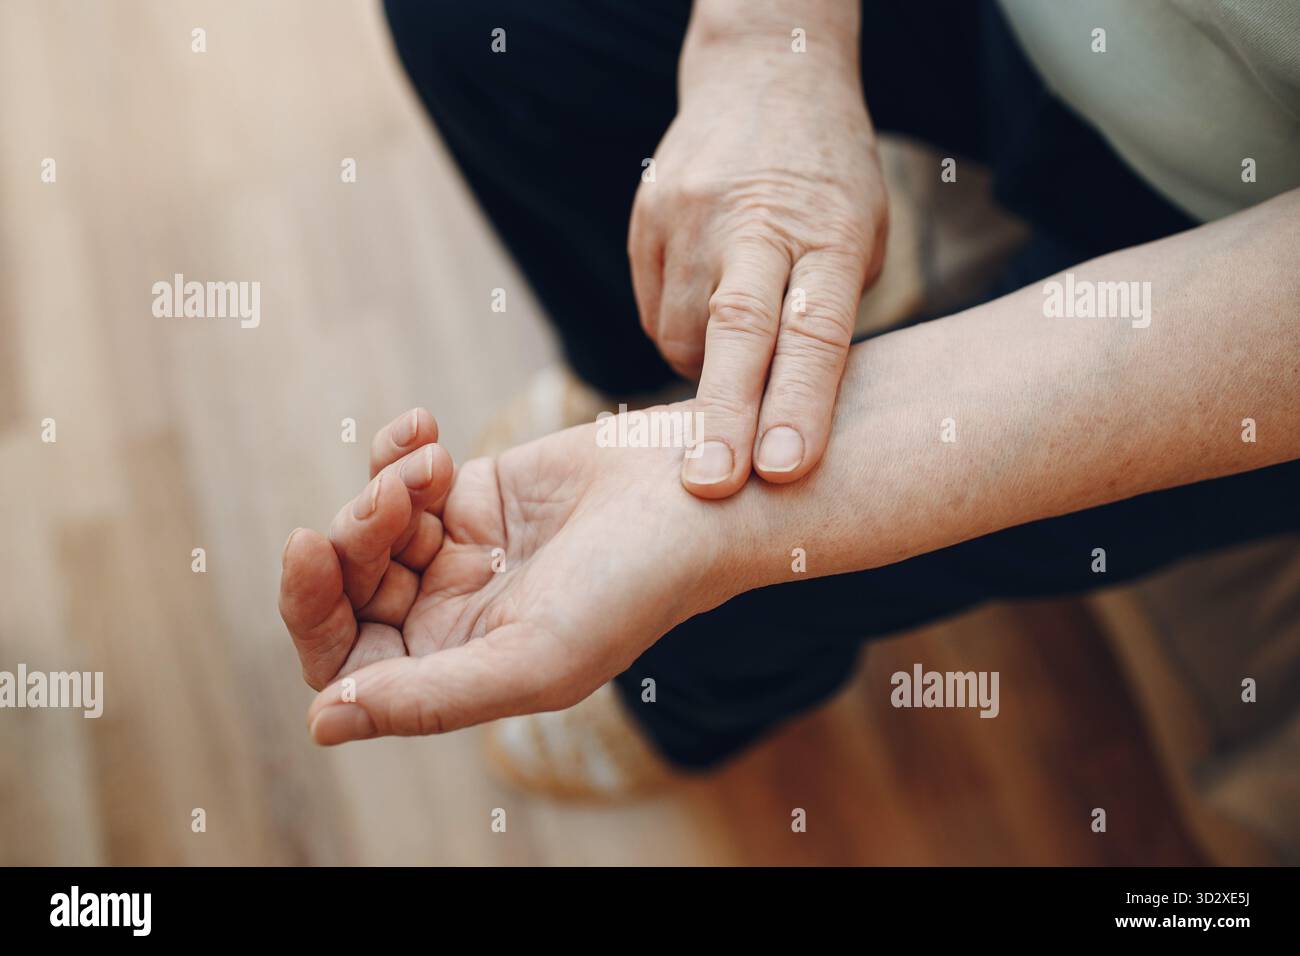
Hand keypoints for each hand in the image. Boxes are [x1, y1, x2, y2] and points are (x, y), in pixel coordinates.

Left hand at [278, 407, 747, 743]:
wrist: (701, 491)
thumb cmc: (633, 587)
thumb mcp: (533, 659)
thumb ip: (429, 697)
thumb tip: (322, 723)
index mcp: (459, 671)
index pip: (346, 661)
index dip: (310, 611)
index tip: (308, 546)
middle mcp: (453, 619)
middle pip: (348, 588)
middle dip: (352, 537)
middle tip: (389, 498)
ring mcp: (462, 555)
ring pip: (371, 525)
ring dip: (383, 487)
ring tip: (432, 463)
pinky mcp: (476, 494)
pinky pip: (402, 474)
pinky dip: (398, 451)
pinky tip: (426, 429)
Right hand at [629, 33, 886, 497]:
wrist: (763, 74)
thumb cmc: (829, 178)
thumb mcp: (862, 235)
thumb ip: (827, 317)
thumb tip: (788, 412)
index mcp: (830, 229)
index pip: (817, 330)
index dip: (802, 402)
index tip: (786, 468)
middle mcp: (755, 221)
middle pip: (737, 330)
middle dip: (726, 416)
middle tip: (711, 485)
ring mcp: (690, 216)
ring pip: (684, 333)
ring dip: (707, 375)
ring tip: (735, 355)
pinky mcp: (646, 218)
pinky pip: (655, 311)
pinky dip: (682, 334)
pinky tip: (706, 309)